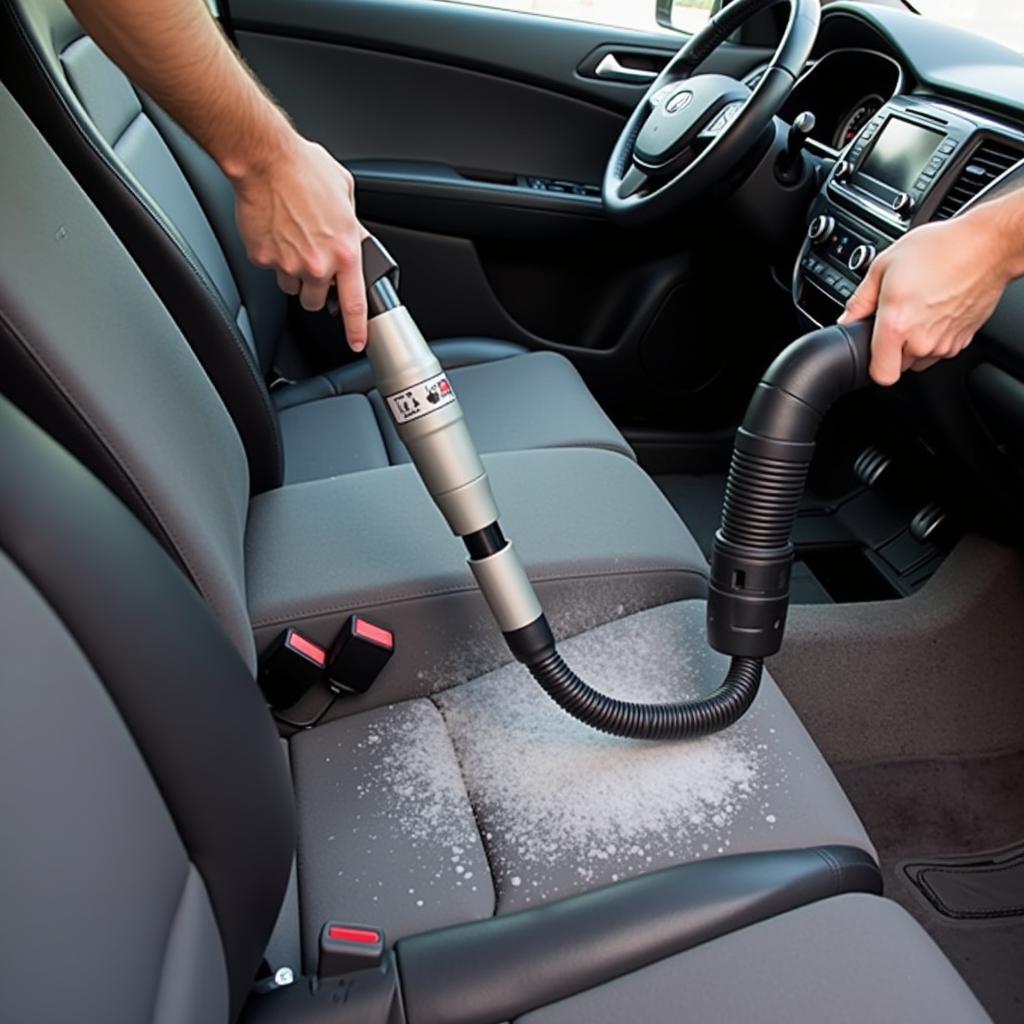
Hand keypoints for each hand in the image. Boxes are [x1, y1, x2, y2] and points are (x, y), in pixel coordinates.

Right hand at [233, 133, 368, 350]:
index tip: (358, 342)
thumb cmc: (305, 170)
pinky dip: (272, 256)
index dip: (358, 329)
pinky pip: (270, 269)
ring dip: (294, 273)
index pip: (355, 304)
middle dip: (315, 288)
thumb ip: (352, 227)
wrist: (265, 159)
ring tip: (292, 241)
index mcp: (344, 251)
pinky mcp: (262, 258)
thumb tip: (356, 239)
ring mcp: (287, 264)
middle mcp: (317, 264)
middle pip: (316, 301)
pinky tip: (275, 232)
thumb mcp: (346, 196)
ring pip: (292, 287)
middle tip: (312, 263)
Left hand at [838, 207, 1014, 385]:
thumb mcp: (885, 265)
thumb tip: (847, 320)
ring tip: (920, 310)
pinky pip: (940, 349)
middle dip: (893, 346)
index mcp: (897, 324)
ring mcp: (945, 343)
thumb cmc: (940, 249)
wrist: (988, 245)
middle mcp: (922, 341)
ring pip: (919, 359)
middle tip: (899, 315)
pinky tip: (937, 310)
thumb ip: (860, 300)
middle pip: (898, 365)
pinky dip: (936, 336)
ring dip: (915, 342)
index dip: (872, 365)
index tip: (872, 351)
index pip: (880, 375)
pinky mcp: (963, 340)